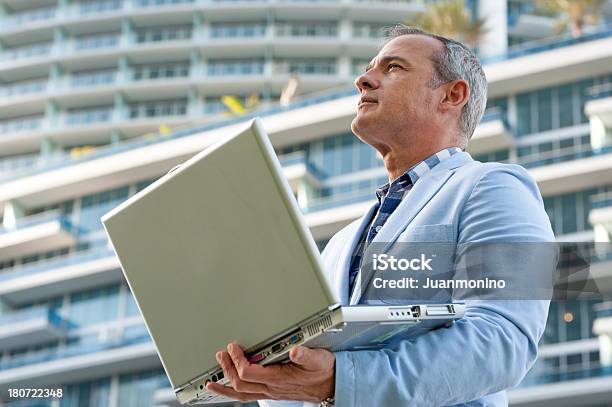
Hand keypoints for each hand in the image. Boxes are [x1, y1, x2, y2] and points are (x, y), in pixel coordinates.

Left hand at [206, 342, 334, 402]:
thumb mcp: (318, 358)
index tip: (233, 347)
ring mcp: (270, 391)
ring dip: (225, 384)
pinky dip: (232, 392)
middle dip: (227, 369)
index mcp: (279, 377)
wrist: (330, 384)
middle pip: (241, 384)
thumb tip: (295, 349)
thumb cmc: (323, 371)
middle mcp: (272, 387)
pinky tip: (226, 387)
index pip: (250, 373)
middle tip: (221, 355)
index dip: (238, 360)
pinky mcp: (270, 391)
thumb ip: (306, 354)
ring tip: (212, 379)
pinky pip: (247, 395)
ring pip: (241, 394)